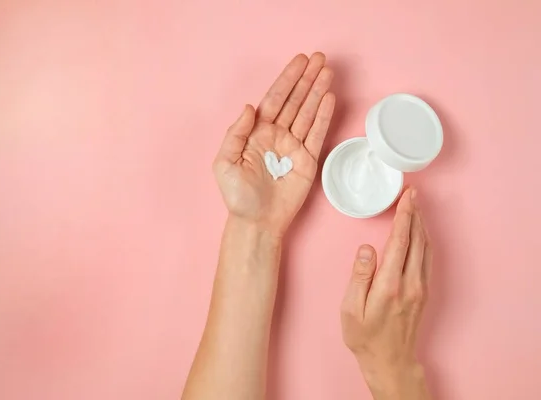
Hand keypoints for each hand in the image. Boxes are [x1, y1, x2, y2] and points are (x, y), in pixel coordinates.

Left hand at [213, 53, 334, 236]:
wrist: (257, 222)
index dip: (287, 80)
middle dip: (306, 79)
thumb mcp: (225, 163)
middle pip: (294, 100)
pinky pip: (317, 134)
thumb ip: (235, 133)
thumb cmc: (238, 196)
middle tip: (319, 58)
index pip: (274, 99)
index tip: (299, 62)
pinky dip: (324, 116)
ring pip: (307, 113)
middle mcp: (277, 136)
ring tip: (328, 72)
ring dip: (318, 92)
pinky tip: (329, 98)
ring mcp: (294, 147)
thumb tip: (249, 108)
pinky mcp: (308, 161)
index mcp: (256, 133)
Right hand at [340, 188, 432, 398]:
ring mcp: (420, 288)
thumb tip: (367, 249)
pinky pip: (427, 259)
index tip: (407, 197)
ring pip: (425, 248)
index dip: (404, 216)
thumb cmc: (365, 337)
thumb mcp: (351, 309)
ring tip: (415, 207)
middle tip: (413, 193)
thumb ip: (359, 276)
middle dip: (415, 213)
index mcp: (390, 285)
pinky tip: (419, 233)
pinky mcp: (423, 292)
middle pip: (416, 240)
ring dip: (421, 225)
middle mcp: (410, 283)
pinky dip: (423, 240)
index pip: (400, 242)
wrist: (390, 361)